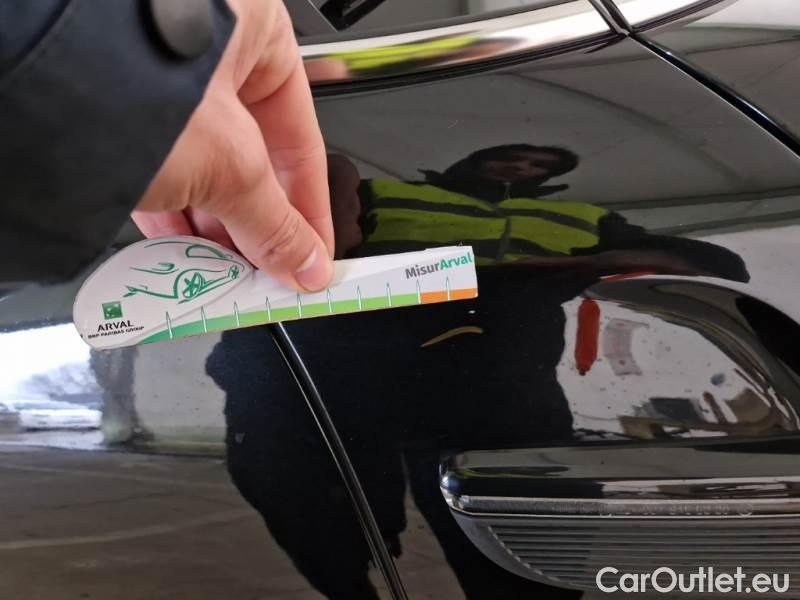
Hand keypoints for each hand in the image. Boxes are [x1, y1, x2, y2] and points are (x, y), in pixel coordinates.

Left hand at [133, 0, 333, 291]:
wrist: (32, 80)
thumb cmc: (125, 78)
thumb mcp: (227, 163)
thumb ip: (275, 221)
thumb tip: (305, 261)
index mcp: (255, 31)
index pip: (303, 138)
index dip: (311, 209)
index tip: (312, 254)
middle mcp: (210, 48)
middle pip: (253, 158)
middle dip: (257, 225)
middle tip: (267, 272)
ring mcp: (162, 75)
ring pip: (205, 165)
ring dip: (214, 226)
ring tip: (223, 270)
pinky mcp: (121, 105)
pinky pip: (162, 165)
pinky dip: (173, 210)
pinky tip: (180, 250)